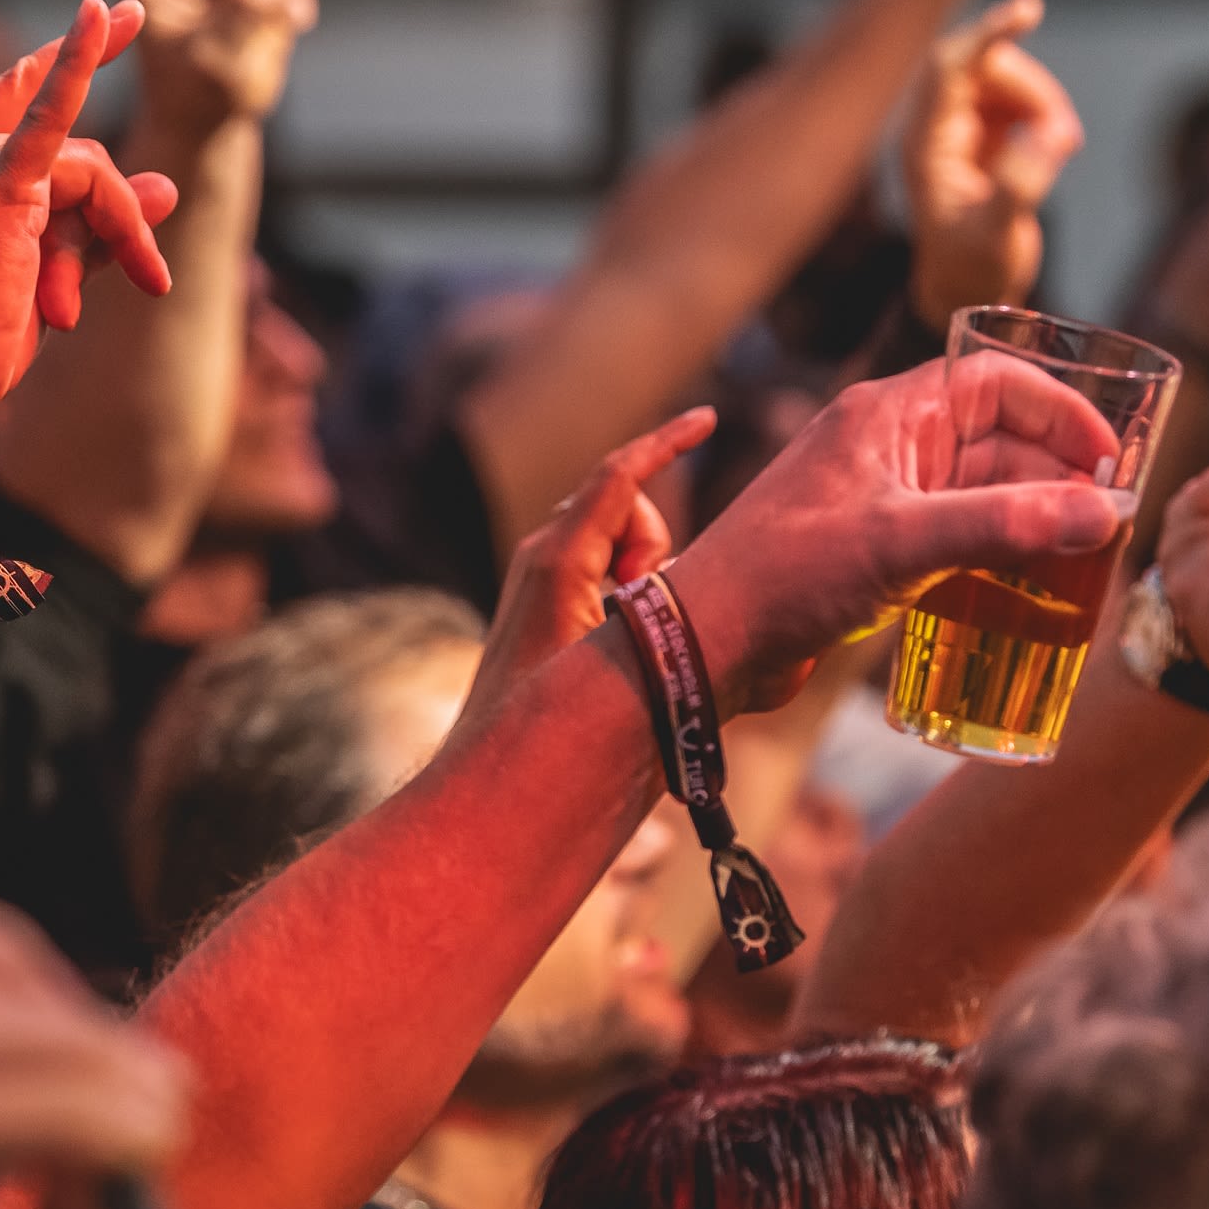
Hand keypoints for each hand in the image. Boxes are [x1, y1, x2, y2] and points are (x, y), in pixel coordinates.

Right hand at [0, 0, 180, 454]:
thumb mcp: (31, 280)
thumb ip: (94, 229)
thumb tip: (167, 187)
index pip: (15, 112)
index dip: (63, 65)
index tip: (110, 18)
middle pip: (67, 150)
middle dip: (110, 213)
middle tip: (148, 274)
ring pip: (82, 167)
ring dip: (118, 229)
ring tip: (127, 288)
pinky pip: (52, 119)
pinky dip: (82, 64)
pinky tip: (105, 16)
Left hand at [465, 407, 705, 715]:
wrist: (494, 790)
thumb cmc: (551, 734)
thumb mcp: (625, 662)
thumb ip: (671, 613)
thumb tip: (714, 593)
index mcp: (558, 560)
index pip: (618, 477)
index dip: (665, 443)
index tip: (708, 419)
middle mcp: (543, 562)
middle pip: (623, 511)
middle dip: (653, 543)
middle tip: (647, 607)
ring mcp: (539, 587)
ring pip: (615, 546)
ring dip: (642, 575)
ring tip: (634, 637)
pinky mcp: (543, 615)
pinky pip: (600, 575)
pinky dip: (627, 592)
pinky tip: (628, 645)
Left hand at [662, 356, 1125, 715]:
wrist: (704, 644)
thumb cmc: (785, 577)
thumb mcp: (901, 543)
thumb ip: (1005, 524)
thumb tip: (1106, 513)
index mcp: (886, 414)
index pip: (997, 382)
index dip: (1061, 411)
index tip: (1110, 459)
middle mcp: (884, 446)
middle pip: (997, 440)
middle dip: (1056, 474)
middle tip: (1109, 521)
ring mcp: (878, 501)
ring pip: (978, 493)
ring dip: (1029, 519)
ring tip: (1084, 557)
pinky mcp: (871, 553)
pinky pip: (952, 538)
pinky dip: (993, 555)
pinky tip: (1028, 589)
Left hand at [903, 0, 1082, 323]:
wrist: (968, 288)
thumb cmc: (973, 267)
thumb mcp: (996, 235)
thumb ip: (1019, 188)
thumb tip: (1050, 139)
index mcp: (924, 143)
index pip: (949, 66)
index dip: (987, 33)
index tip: (1028, 10)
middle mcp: (935, 126)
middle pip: (985, 65)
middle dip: (1032, 88)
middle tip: (1065, 136)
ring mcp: (959, 125)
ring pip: (1007, 78)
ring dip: (1044, 102)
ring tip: (1065, 149)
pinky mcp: (983, 131)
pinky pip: (1018, 96)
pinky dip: (1046, 111)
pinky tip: (1059, 147)